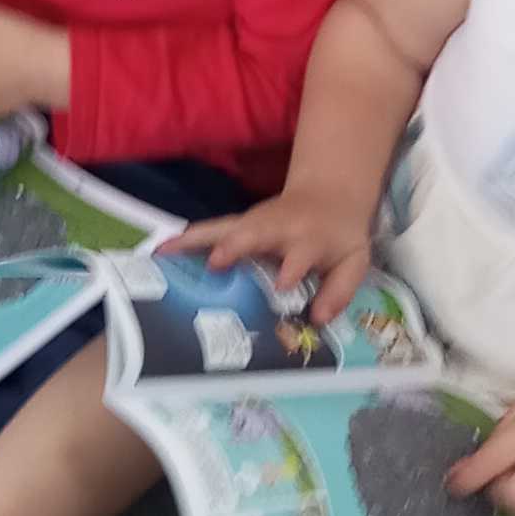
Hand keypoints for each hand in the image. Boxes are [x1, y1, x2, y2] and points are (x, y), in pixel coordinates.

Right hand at [178, 176, 383, 319]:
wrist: (330, 196)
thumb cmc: (339, 237)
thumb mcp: (354, 262)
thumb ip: (340, 290)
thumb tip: (316, 320)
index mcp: (309, 239)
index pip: (300, 254)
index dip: (292, 269)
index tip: (283, 287)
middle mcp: (277, 227)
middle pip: (254, 233)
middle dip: (235, 246)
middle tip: (214, 265)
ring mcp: (253, 223)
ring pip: (223, 229)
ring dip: (195, 241)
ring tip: (164, 256)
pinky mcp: (237, 223)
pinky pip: (209, 231)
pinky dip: (185, 241)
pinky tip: (160, 252)